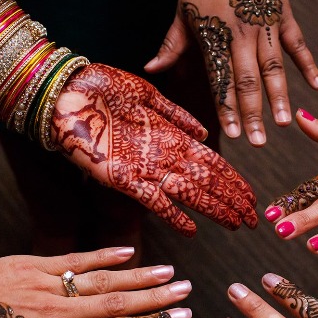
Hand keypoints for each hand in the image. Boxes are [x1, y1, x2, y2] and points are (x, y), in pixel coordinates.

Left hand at [0, 247, 192, 317]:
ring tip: (168, 271)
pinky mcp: (31, 264)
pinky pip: (74, 259)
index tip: (181, 317)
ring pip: (102, 279)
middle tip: (188, 289)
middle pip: (118, 302)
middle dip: (156, 298)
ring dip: (138, 275)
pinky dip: (102, 255)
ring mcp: (47, 284)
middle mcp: (61, 310)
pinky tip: (125, 250)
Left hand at [53, 63, 257, 236]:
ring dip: (212, 209)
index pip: (211, 162)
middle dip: (231, 200)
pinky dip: (173, 215)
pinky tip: (190, 230)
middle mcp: (162, 155)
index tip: (251, 196)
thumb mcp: (146, 94)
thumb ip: (176, 114)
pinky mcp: (121, 177)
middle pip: (205, 182)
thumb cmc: (101, 87)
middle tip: (253, 219)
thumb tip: (205, 132)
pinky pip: (153, 201)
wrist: (64, 91)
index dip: (232, 180)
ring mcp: (143, 168)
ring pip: (187, 193)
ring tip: (234, 223)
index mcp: (170, 135)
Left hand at [145, 0, 317, 146]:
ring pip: (274, 67)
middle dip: (253, 113)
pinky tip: (317, 86)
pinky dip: (308, 65)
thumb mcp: (182, 11)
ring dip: (279, 96)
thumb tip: (150, 70)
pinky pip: (298, 44)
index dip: (227, 109)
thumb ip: (171, 45)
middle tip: (259, 142)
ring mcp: (265, 26)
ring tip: (284, 123)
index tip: (233, 134)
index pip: (220, 81)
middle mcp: (240, 36)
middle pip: (247, 81)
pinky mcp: (284, 15)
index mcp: (214, 37)